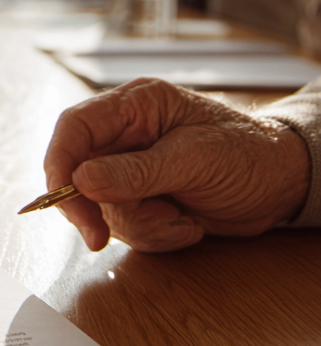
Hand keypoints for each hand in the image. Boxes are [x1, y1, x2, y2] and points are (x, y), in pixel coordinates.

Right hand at [43, 77, 309, 252]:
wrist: (286, 184)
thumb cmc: (249, 153)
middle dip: (94, 208)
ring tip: (182, 218)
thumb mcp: (195, 159)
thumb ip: (136, 171)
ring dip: (140, 223)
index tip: (63, 199)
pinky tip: (187, 223)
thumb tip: (81, 180)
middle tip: (98, 238)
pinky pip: (126, 225)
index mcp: (134, 106)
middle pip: (77, 172)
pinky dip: (154, 234)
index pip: (74, 128)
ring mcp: (130, 168)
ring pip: (101, 205)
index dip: (59, 163)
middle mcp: (124, 135)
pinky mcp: (142, 198)